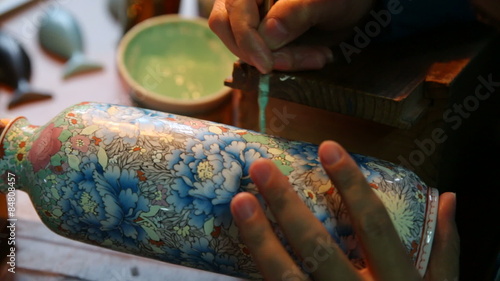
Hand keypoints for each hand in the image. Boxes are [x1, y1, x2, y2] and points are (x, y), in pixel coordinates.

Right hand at [209, 0, 374, 72]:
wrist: (356, 7)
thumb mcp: (326, 0)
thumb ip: (296, 11)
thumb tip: (267, 34)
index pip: (232, 11)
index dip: (247, 40)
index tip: (267, 65)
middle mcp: (247, 0)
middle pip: (227, 29)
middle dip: (260, 53)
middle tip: (297, 62)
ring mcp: (253, 18)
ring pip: (245, 49)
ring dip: (281, 60)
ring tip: (319, 56)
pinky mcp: (264, 38)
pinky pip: (262, 57)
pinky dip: (288, 63)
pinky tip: (315, 57)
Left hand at [230, 141, 458, 280]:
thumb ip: (446, 249)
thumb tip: (450, 198)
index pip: (373, 223)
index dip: (351, 183)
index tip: (327, 147)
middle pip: (319, 247)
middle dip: (288, 205)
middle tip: (260, 168)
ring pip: (287, 277)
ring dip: (260, 239)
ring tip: (239, 203)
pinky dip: (257, 277)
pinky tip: (238, 253)